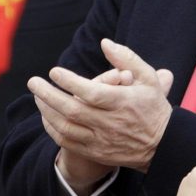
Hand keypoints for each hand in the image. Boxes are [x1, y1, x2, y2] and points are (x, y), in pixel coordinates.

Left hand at [28, 39, 171, 171]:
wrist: (162, 145)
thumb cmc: (152, 106)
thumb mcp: (147, 78)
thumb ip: (126, 58)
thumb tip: (104, 43)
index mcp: (123, 102)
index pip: (91, 92)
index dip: (70, 82)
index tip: (54, 71)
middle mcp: (110, 123)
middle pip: (72, 110)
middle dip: (48, 95)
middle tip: (33, 82)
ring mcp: (102, 140)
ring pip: (66, 128)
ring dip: (47, 111)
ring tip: (36, 96)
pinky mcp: (96, 152)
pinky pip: (67, 142)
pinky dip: (53, 129)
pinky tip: (46, 116)